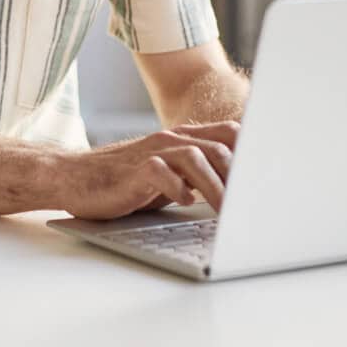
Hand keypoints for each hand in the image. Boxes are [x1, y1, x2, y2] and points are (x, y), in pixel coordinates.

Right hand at [53, 121, 239, 219]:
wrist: (74, 177)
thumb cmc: (124, 181)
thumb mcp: (168, 174)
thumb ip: (198, 174)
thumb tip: (239, 192)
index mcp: (183, 139)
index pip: (231, 133)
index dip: (255, 151)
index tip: (273, 177)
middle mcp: (171, 140)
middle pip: (221, 147)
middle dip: (242, 176)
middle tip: (254, 204)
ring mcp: (152, 152)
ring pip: (196, 158)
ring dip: (217, 186)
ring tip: (228, 212)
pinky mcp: (134, 170)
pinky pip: (162, 172)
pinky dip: (178, 188)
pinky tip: (185, 202)